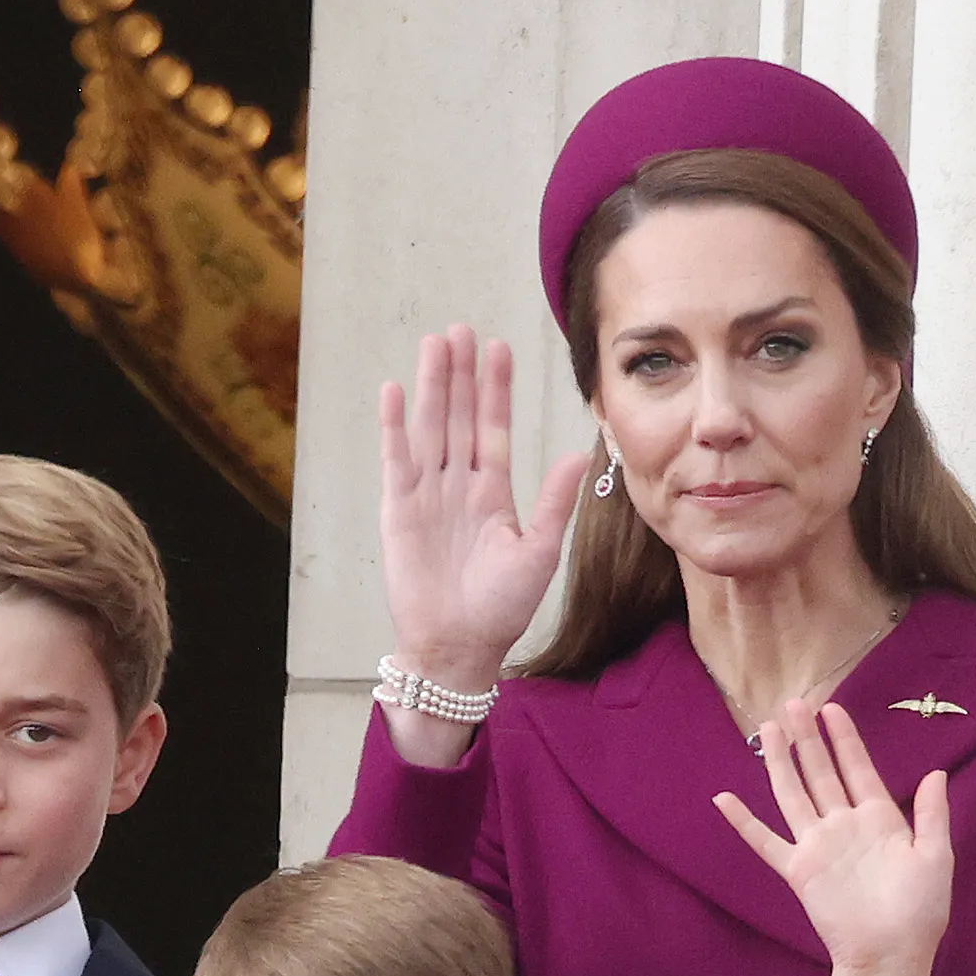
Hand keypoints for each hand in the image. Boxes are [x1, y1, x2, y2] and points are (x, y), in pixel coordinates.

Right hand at [375, 327, 588, 753]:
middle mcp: (458, 486)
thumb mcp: (539, 551)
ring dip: (431, 387)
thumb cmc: (501, 607)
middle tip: (461, 329)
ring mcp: (427, 495)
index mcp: (493, 493)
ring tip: (434, 345)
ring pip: (430, 428)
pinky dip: (394, 427)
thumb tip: (580, 453)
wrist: (460, 646)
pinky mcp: (398, 511)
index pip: (494, 428)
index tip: (498, 348)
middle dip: (461, 374)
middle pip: (459, 417)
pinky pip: (397, 460)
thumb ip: (555, 501)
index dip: (496, 389)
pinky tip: (394, 392)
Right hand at [715, 701, 950, 975]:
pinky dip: (744, 822)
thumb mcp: (936, 856)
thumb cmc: (920, 911)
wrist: (892, 955)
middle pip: (820, 772)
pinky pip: (765, 841)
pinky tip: (724, 799)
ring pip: (793, 793)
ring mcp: (818, 845)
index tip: (832, 708)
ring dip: (779, 762)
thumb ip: (931, 814)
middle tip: (793, 704)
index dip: (845, 738)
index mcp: (878, 819)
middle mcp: (843, 825)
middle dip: (807, 737)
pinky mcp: (798, 870)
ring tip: (767, 730)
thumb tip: (935, 773)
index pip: (857, 767)